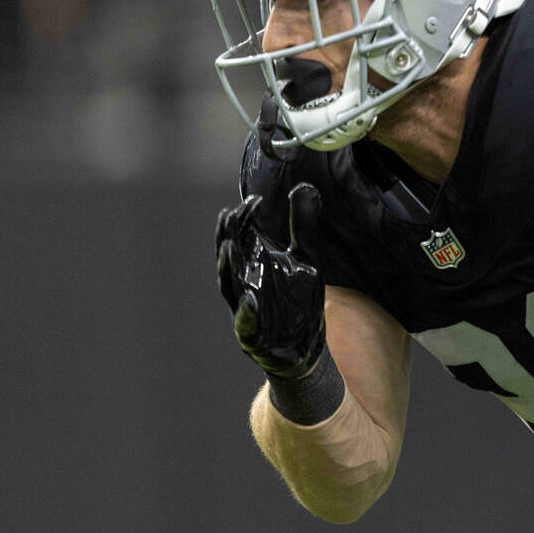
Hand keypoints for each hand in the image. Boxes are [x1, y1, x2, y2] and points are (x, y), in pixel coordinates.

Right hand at [215, 183, 325, 377]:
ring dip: (228, 268)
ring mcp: (245, 310)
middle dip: (227, 238)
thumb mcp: (306, 259)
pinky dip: (246, 312)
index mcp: (253, 265)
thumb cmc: (298, 300)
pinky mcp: (253, 335)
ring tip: (229, 248)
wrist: (305, 346)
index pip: (240, 237)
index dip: (243, 219)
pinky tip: (250, 299)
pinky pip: (246, 324)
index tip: (253, 202)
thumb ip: (303, 226)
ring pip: (229, 287)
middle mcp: (244, 284)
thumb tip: (304, 187)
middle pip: (229, 258)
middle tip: (229, 216)